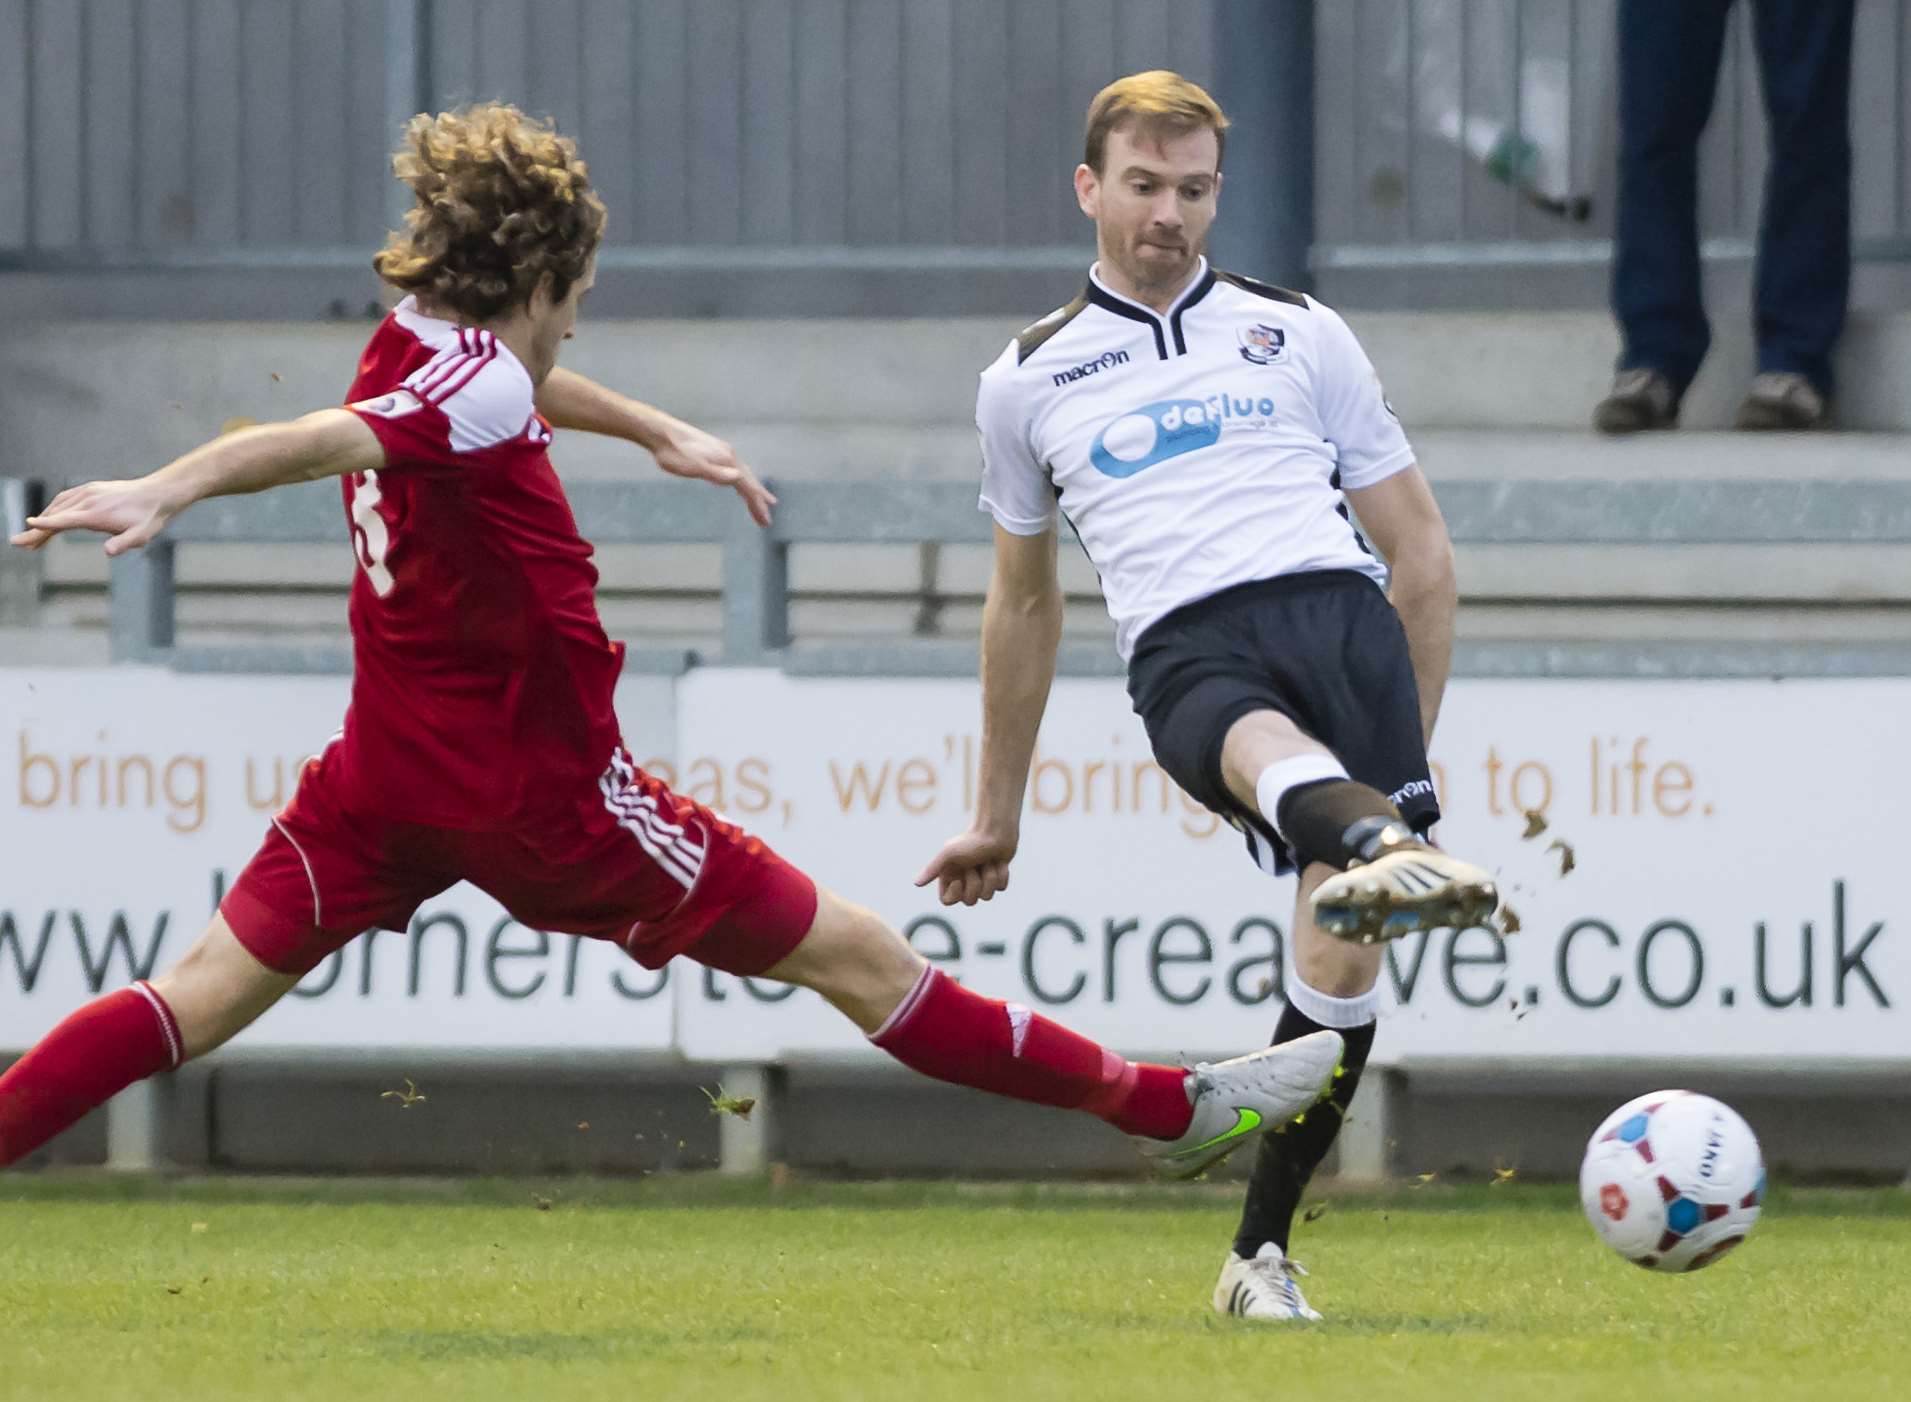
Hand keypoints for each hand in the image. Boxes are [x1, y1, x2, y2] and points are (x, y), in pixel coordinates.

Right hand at [9, 478, 182, 554]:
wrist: (160, 493)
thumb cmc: (150, 517)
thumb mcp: (141, 535)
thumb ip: (123, 543)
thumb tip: (108, 552)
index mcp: (96, 513)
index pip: (64, 520)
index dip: (44, 526)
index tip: (27, 527)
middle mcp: (88, 499)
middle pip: (55, 515)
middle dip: (37, 530)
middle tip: (19, 543)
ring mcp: (88, 491)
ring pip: (58, 506)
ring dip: (44, 521)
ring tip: (32, 538)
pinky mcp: (91, 488)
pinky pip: (66, 499)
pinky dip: (54, 510)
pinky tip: (51, 518)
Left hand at [649, 418, 776, 528]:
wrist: (659, 432)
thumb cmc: (673, 452)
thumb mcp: (694, 467)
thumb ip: (716, 473)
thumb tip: (738, 477)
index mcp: (726, 460)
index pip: (747, 485)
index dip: (757, 503)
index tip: (766, 519)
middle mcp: (728, 455)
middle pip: (748, 481)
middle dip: (758, 501)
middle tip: (765, 520)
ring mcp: (721, 451)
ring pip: (742, 474)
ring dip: (751, 491)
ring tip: (759, 503)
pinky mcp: (713, 451)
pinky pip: (733, 469)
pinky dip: (740, 481)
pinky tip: (735, 482)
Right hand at [915, 829, 1017, 906]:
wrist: (995, 829)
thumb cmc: (970, 840)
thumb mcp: (949, 854)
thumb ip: (933, 869)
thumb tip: (916, 883)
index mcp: (950, 876)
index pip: (947, 901)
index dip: (955, 894)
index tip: (959, 881)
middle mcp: (964, 880)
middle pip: (969, 901)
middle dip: (975, 883)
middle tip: (976, 864)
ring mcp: (981, 880)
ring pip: (987, 896)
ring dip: (990, 876)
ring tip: (989, 860)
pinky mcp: (997, 877)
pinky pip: (1001, 887)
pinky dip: (1001, 873)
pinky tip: (999, 861)